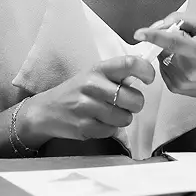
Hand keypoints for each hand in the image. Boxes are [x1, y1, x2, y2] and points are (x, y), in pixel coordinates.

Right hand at [19, 56, 154, 147]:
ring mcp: (87, 107)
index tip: (149, 79)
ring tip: (107, 113)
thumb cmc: (76, 91)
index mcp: (98, 69)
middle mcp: (93, 85)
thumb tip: (145, 75)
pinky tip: (96, 122)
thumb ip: (117, 75)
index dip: (146, 71)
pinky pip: (111, 131)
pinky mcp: (84, 126)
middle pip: (134, 99)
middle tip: (124, 103)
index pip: (129, 64)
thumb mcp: (94, 74)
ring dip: (121, 119)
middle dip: (135, 104)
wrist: (47, 110)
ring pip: (125, 118)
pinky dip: (108, 130)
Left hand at [134, 13, 195, 102]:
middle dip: (168, 38)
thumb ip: (184, 19)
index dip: (155, 36)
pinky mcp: (174, 88)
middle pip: (164, 47)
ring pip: (161, 56)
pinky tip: (186, 64)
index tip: (139, 33)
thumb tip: (160, 25)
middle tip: (187, 41)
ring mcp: (180, 81)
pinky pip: (163, 67)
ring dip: (169, 51)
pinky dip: (170, 61)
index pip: (174, 42)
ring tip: (189, 54)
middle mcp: (187, 69)